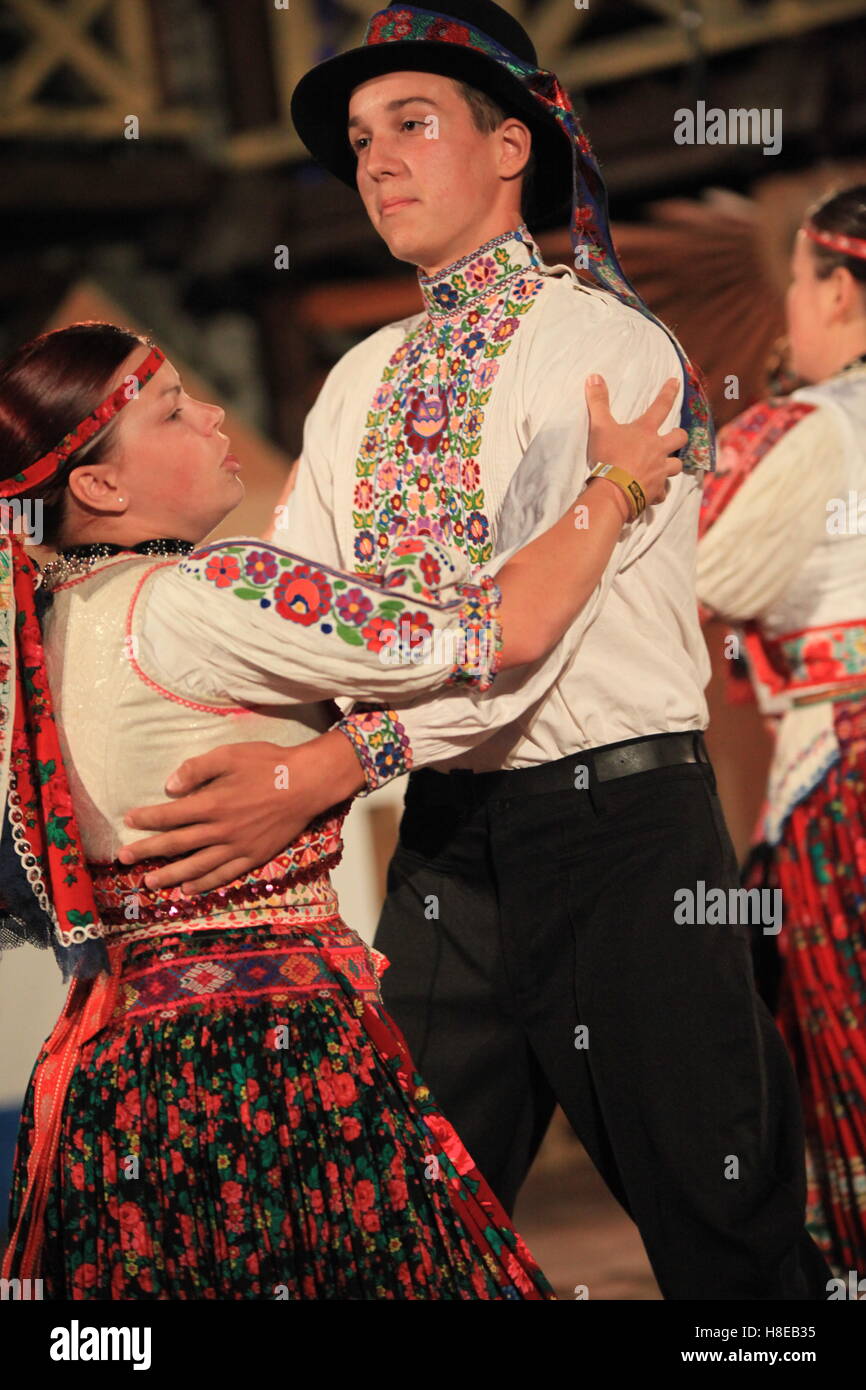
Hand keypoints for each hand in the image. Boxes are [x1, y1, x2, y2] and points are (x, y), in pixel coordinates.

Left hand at [117, 730, 364, 893]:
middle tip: (123, 858)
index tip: (128, 821)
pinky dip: (203, 883)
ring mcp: (237, 847)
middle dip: (147, 850)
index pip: (170, 815)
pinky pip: (223, 875)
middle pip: (176, 844)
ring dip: (170, 874)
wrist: (307, 783)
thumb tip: (169, 787)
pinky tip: (188, 888)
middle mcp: (220, 829)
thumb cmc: (268, 764)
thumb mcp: (230, 754)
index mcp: (212, 803)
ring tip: (149, 881)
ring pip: (196, 866)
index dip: (147, 818)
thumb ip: (197, 769)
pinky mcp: (252, 857)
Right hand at [584, 373, 687, 510]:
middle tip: (674, 436)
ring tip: (663, 467)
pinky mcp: (656, 491)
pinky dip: (659, 491)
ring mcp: (660, 471)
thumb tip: (594, 376)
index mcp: (646, 431)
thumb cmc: (608, 457)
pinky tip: (653, 492)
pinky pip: (663, 491)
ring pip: (676, 466)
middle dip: (679, 435)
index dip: (669, 392)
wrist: (613, 491)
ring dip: (671, 465)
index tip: (676, 382)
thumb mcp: (599, 427)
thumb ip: (598, 402)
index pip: (661, 406)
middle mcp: (658, 449)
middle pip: (680, 438)